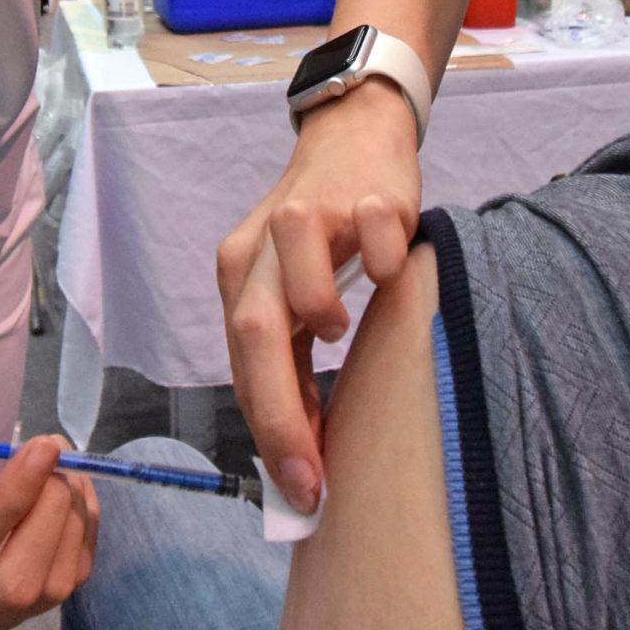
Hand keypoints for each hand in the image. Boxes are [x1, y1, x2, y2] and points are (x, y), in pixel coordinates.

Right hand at [0, 427, 99, 629]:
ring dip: (71, 517)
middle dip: (48, 514)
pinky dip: (84, 527)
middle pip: (14, 586)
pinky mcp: (33, 616)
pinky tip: (72, 490)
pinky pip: (75, 577)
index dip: (8, 499)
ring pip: (53, 586)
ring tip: (63, 467)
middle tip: (55, 457)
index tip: (42, 449)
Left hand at [217, 80, 422, 516]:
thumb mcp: (291, 293)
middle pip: (254, 334)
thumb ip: (290, 361)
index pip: (241, 364)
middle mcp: (263, 244)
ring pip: (297, 278)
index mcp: (239, 272)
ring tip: (341, 330)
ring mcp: (312, 215)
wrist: (355, 137)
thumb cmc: (323, 235)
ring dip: (319, 316)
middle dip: (280, 416)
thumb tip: (303, 451)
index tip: (300, 492)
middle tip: (312, 477)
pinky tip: (391, 269)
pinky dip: (385, 263)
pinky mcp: (368, 196)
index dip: (268, 433)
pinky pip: (375, 237)